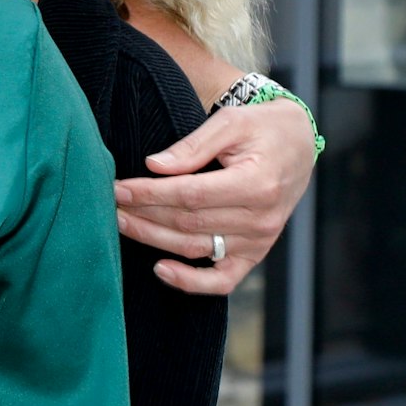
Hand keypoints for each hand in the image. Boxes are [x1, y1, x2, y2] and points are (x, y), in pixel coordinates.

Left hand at [113, 98, 316, 295]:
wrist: (296, 146)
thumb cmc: (260, 129)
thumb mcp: (231, 123)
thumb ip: (193, 146)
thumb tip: (154, 166)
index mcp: (257, 184)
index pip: (190, 194)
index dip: (150, 193)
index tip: (118, 187)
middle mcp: (260, 219)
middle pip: (188, 222)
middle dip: (143, 213)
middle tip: (109, 202)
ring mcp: (259, 241)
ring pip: (195, 248)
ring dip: (153, 239)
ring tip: (120, 222)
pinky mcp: (254, 254)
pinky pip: (223, 281)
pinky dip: (191, 282)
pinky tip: (161, 269)